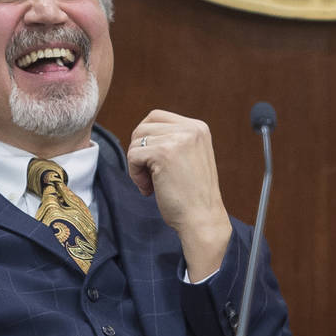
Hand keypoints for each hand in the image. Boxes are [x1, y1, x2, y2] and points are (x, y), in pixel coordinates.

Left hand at [126, 109, 232, 279]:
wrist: (202, 219)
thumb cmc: (193, 196)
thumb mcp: (189, 156)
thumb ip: (173, 140)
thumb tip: (141, 133)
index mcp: (198, 127)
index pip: (156, 116)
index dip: (146, 139)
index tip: (152, 162)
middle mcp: (191, 128)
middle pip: (144, 126)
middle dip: (140, 151)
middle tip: (149, 174)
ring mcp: (178, 139)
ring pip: (137, 141)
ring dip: (137, 164)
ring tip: (150, 183)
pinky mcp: (164, 152)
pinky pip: (133, 155)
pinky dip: (135, 174)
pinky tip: (148, 189)